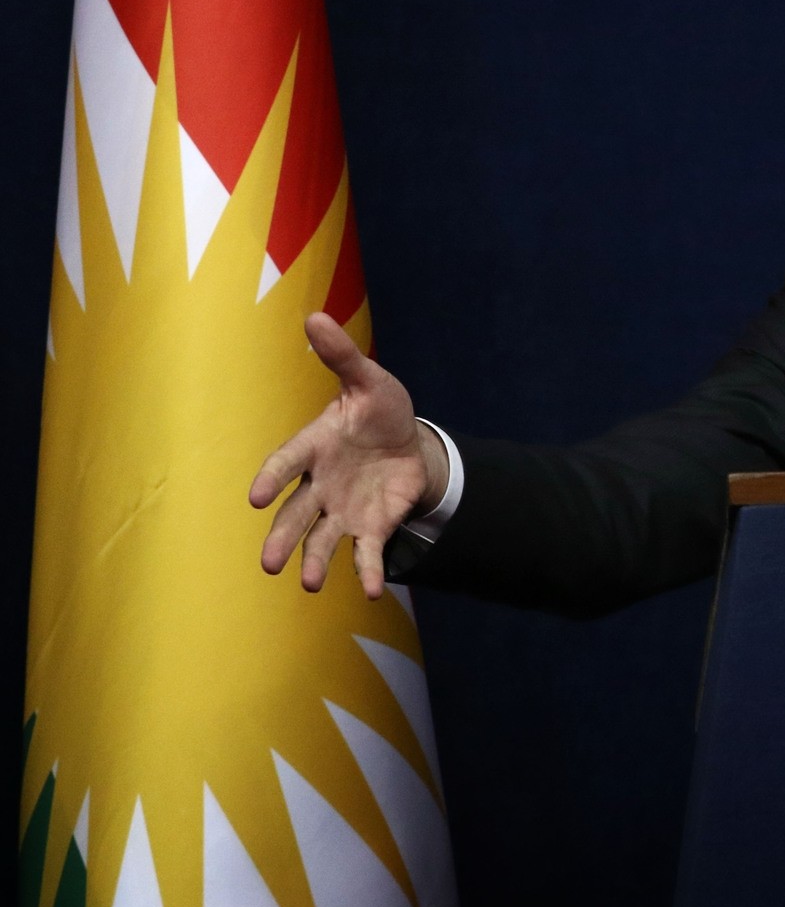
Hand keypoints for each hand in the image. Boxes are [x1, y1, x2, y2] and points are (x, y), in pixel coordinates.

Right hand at [250, 313, 449, 597]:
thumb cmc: (380, 410)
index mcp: (315, 446)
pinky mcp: (370, 526)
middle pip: (295, 514)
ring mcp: (343, 509)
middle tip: (269, 564)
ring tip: (307, 584)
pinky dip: (365, 571)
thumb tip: (314, 316)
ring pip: (321, 539)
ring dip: (314, 561)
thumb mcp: (369, 381)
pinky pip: (364, 551)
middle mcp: (321, 484)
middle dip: (282, 537)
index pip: (287, 462)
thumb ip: (343, 357)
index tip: (254, 496)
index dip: (272, 477)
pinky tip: (369, 590)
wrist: (409, 443)